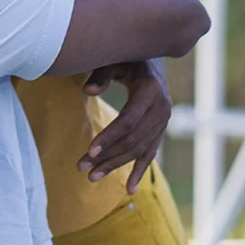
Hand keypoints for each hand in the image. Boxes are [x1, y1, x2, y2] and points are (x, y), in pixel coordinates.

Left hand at [78, 58, 171, 193]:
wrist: (152, 55)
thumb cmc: (126, 55)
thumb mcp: (113, 58)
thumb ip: (101, 74)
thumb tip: (87, 92)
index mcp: (149, 91)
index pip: (128, 121)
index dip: (109, 138)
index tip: (89, 152)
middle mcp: (161, 108)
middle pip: (132, 140)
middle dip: (107, 157)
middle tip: (82, 168)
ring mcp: (163, 120)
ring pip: (139, 150)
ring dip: (116, 165)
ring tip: (92, 177)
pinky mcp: (160, 128)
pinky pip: (150, 153)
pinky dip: (140, 171)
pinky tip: (130, 189)